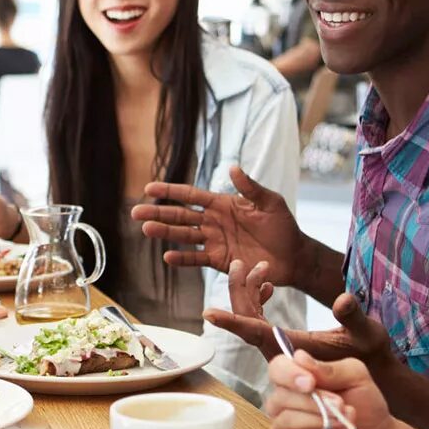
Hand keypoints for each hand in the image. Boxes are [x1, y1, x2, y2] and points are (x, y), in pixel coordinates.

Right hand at [132, 166, 306, 283]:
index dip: (170, 191)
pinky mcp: (219, 261)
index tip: (148, 188)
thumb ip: (250, 188)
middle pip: (180, 215)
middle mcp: (214, 222)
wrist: (293, 256)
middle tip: (135, 212)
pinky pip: (196, 259)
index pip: (191, 195)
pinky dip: (182, 258)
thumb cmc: (283, 226)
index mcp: (223, 204)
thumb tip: (232, 167)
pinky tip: (167, 256)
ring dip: (164, 233)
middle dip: (158, 212)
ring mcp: (215, 241)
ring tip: (145, 230)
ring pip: (183, 236)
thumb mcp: (270, 202)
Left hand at [204, 266, 389, 369]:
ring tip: (259, 268)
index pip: (256, 332)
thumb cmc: (371, 354)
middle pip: (246, 320)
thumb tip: (343, 299)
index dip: (232, 321)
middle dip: (239, 289)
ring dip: (249, 293)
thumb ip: (353, 316)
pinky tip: (268, 287)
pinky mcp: (281, 344)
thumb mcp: (368, 333)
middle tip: (239, 263)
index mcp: (294, 348)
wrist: (370, 376)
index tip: (208, 313)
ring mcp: (278, 348)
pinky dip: (257, 301)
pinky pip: (258, 323)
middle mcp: (280, 350)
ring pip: (249, 320)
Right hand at [263, 349, 396, 428]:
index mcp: (296, 380)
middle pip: (280, 396)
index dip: (289, 374)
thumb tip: (300, 358)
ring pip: (287, 419)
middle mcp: (284, 404)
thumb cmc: (366, 408)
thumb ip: (329, 368)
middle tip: (340, 405)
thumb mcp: (356, 378)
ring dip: (320, 419)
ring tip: (344, 421)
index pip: (277, 369)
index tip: (310, 382)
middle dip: (315, 401)